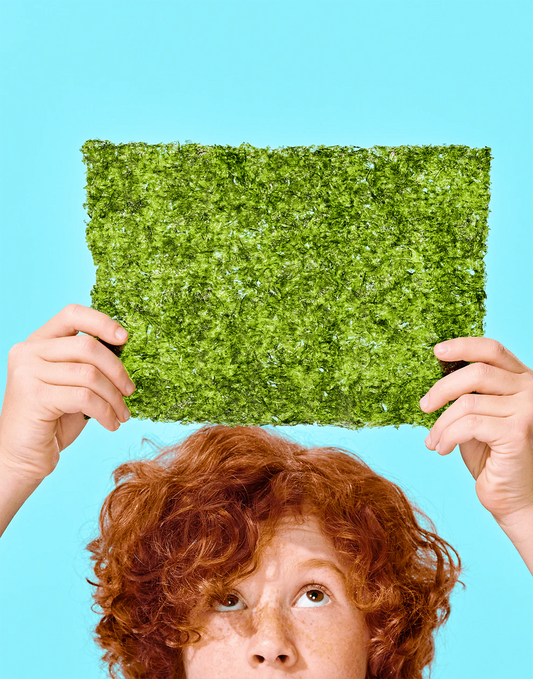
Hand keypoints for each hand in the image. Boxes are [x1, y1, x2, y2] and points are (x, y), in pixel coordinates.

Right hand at [0, 304, 134, 480]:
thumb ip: (88, 363)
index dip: (102, 322)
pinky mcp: (34, 396)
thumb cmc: (52, 420)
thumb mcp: (73, 384)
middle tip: (129, 391)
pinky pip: (84, 397)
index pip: (72, 314)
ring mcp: (28, 372)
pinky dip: (105, 412)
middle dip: (117, 371)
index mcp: (39, 342)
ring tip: (122, 414)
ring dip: (114, 398)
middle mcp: (28, 351)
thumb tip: (123, 349)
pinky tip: (111, 424)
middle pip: (88, 346)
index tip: (124, 338)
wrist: (22, 457)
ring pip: (90, 374)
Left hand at [419, 337, 532, 523]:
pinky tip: (442, 449)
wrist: (514, 499)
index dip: (464, 346)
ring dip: (441, 423)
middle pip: (477, 373)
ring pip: (467, 403)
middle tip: (424, 407)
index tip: (437, 351)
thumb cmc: (493, 458)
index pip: (493, 350)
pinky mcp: (518, 432)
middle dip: (442, 389)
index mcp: (522, 381)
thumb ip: (468, 394)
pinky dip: (448, 435)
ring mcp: (528, 410)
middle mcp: (531, 390)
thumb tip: (438, 375)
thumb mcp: (478, 417)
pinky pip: (469, 424)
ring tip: (434, 441)